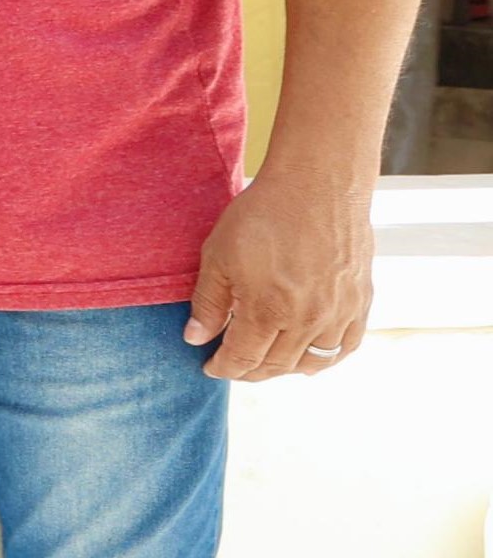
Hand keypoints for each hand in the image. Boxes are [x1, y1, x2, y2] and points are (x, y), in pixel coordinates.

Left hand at [186, 167, 372, 380]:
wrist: (318, 186)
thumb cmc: (263, 215)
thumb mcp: (219, 254)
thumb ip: (208, 301)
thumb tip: (196, 338)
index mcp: (270, 310)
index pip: (244, 357)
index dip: (224, 367)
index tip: (210, 367)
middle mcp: (309, 320)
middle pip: (277, 365)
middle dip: (251, 371)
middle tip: (233, 366)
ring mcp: (340, 314)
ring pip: (313, 362)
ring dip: (286, 369)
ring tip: (266, 363)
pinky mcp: (361, 302)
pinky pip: (347, 346)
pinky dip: (326, 359)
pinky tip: (310, 359)